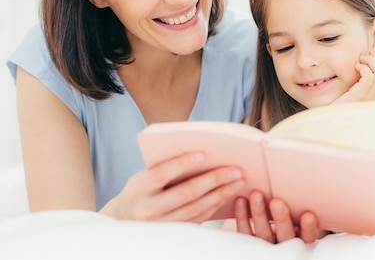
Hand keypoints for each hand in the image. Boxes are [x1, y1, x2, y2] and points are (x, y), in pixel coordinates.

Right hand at [100, 151, 244, 222]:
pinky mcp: (173, 233)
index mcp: (137, 189)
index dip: (182, 163)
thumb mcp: (145, 174)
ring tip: (238, 181)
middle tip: (236, 169)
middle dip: (214, 180)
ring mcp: (160, 225)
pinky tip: (227, 194)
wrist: (125, 218)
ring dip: (221, 194)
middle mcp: (146, 209)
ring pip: (196, 208)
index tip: (204, 153)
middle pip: (186, 193)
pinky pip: (198, 219)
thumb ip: (166, 165)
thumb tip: (202, 151)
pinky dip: (215, 205)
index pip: (161, 173)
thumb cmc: (142, 187)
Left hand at [234, 190, 320, 243]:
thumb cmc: (287, 209)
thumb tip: (305, 173)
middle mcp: (284, 242)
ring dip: (259, 213)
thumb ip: (298, 201)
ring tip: (256, 194)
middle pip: (285, 235)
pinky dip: (242, 217)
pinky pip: (245, 232)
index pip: (307, 236)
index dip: (308, 227)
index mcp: (300, 236)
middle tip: (276, 201)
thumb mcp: (296, 209)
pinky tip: (241, 201)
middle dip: (281, 218)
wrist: (263, 227)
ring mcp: (266, 244)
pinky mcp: (249, 242)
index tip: (308, 215)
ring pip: (263, 234)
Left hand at [332, 53, 374, 104]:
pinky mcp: (361, 95)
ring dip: (371, 61)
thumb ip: (359, 82)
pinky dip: (364, 67)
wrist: (331, 121)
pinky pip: (370, 77)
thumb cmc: (339, 106)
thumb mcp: (352, 93)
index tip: (366, 59)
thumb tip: (360, 63)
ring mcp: (371, 97)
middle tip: (363, 58)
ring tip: (359, 61)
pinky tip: (355, 68)